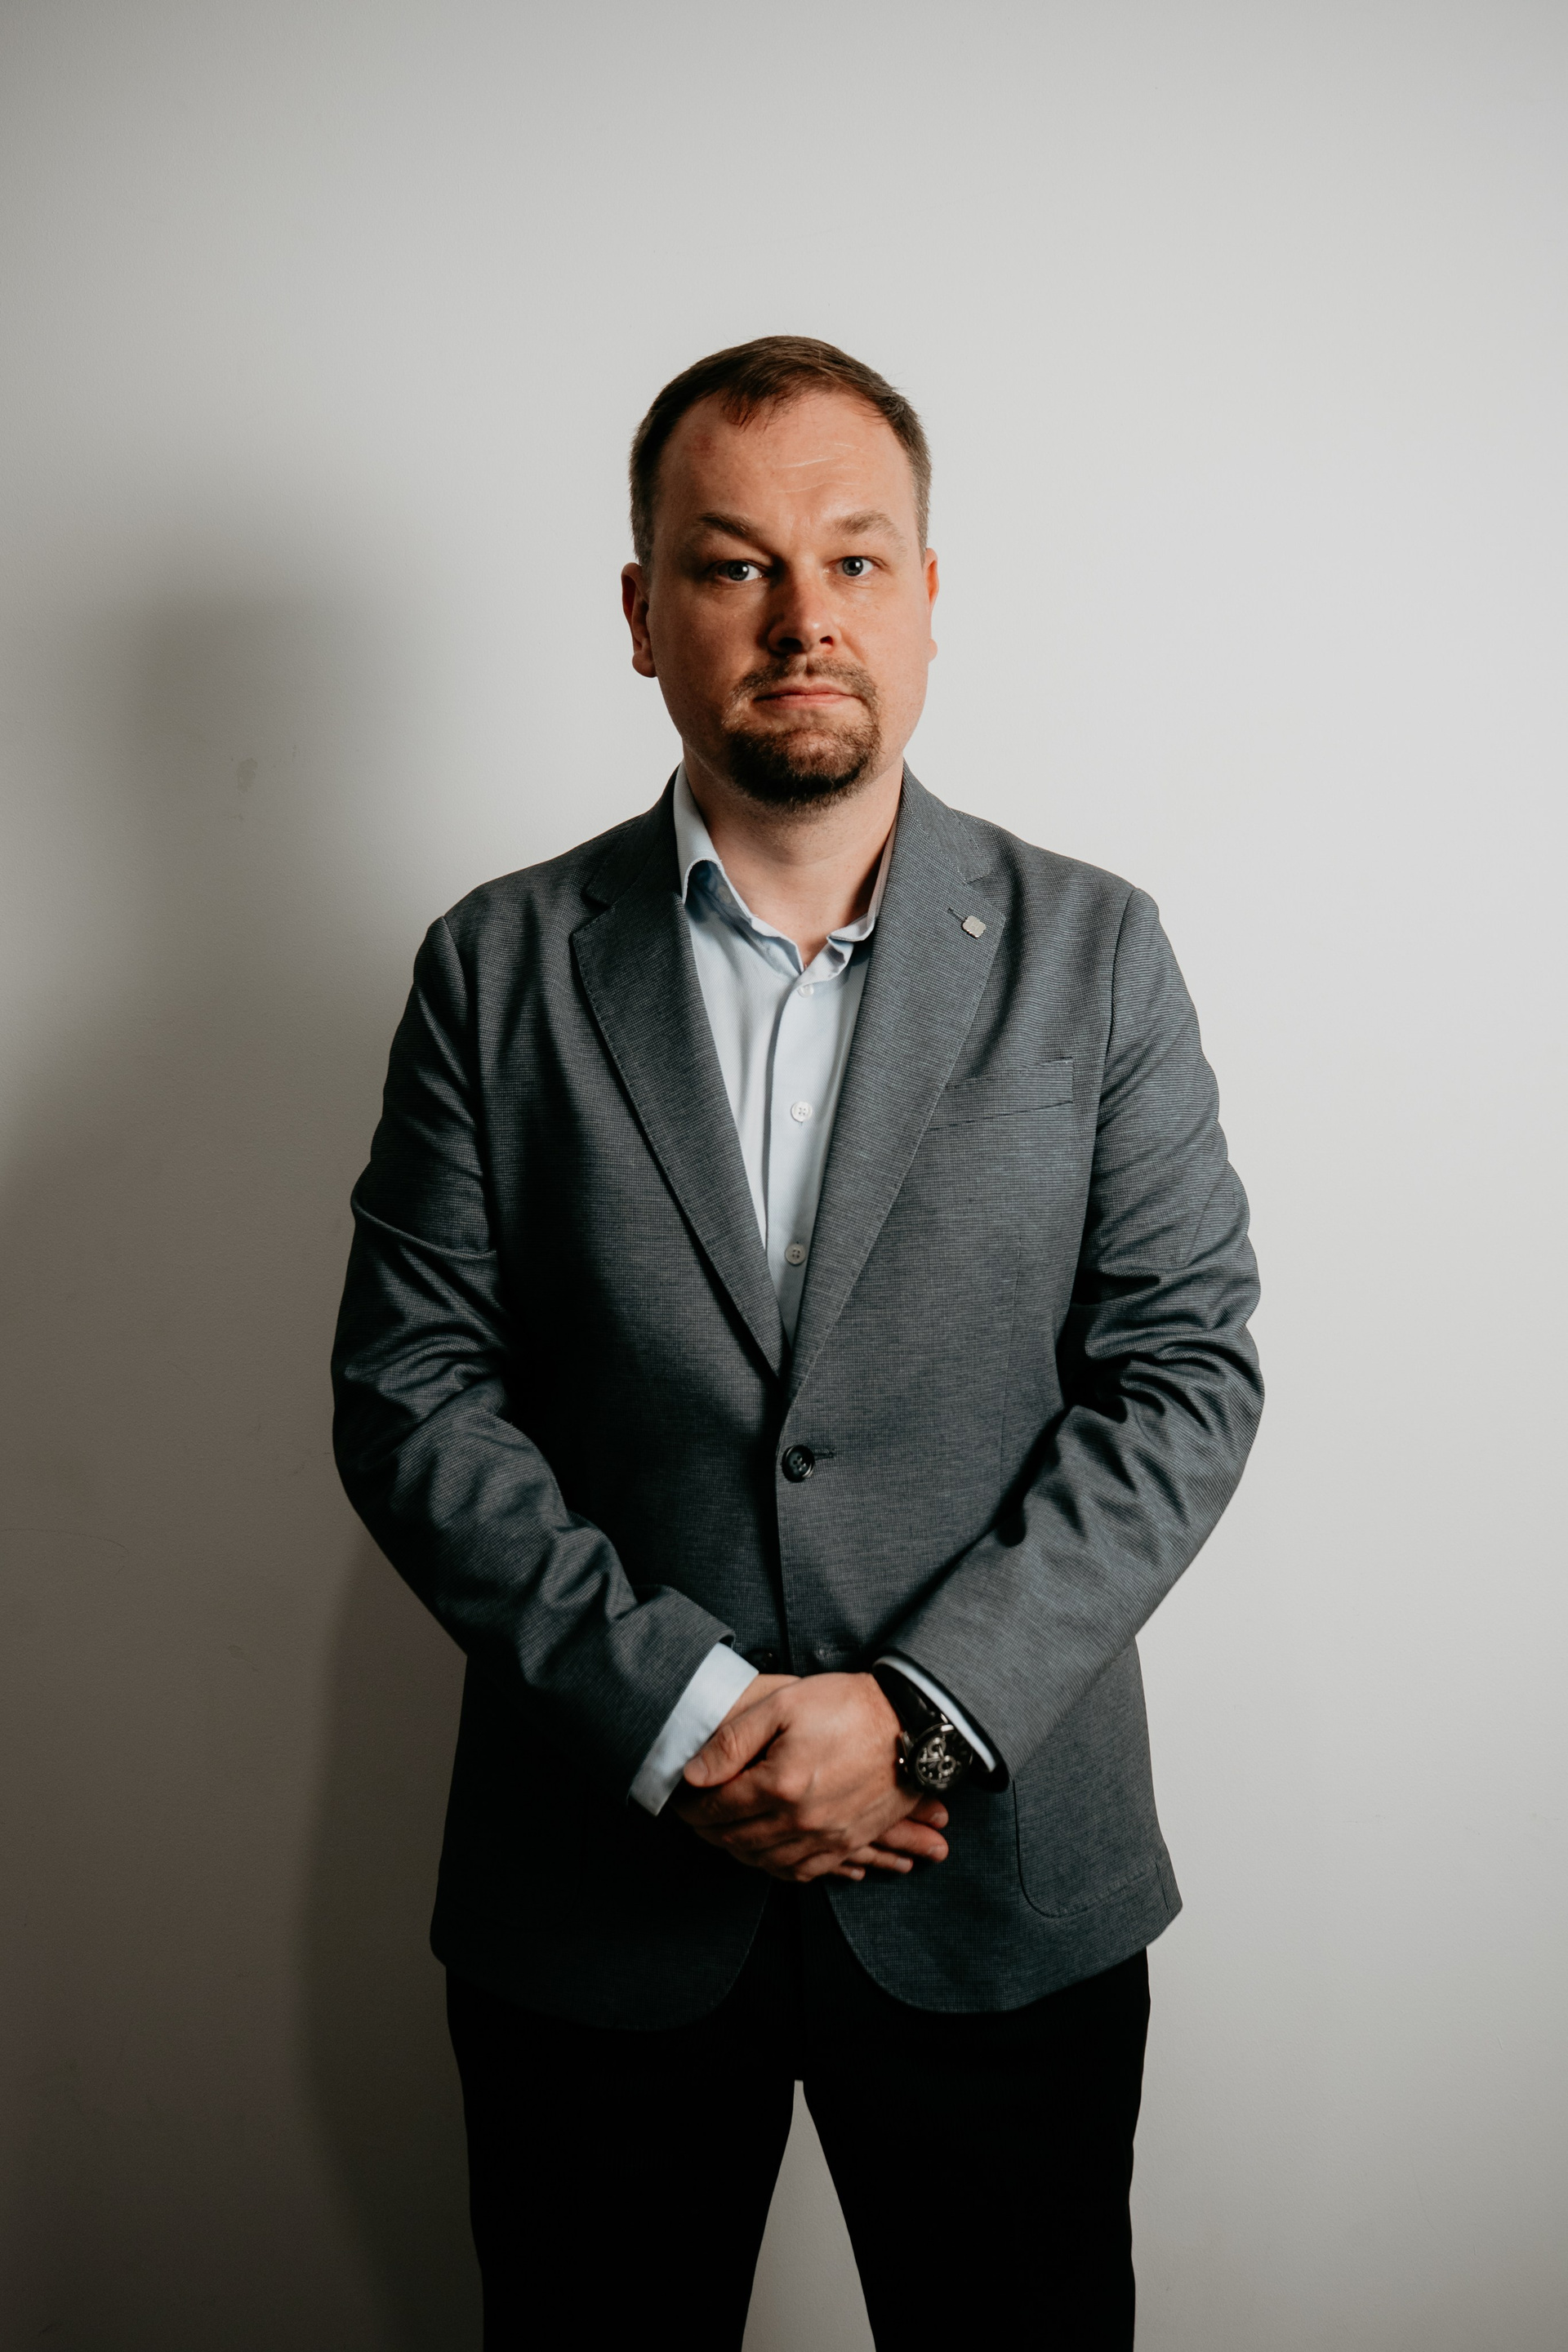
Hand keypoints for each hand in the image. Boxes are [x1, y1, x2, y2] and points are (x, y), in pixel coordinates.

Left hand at [670, 1672, 950, 1883]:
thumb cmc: (847, 1706)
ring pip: (764, 1861)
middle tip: (695, 1817)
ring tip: (722, 1833)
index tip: (680, 1800)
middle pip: (735, 1840)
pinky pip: (801, 1872)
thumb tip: (693, 1775)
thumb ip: (732, 1741)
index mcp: (780, 1784)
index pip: (717, 1808)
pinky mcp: (848, 1843)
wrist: (912, 1723)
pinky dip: (774, 1868)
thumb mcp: (782, 1706)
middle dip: (707, 1830)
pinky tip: (765, 1854)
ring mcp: (827, 1837)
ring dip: (736, 1851)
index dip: (691, 1807)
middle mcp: (801, 1820)